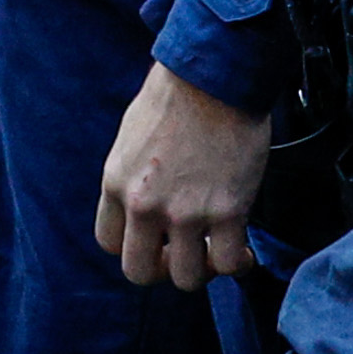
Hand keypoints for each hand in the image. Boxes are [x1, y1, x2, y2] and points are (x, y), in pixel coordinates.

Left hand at [95, 66, 269, 285]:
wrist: (214, 75)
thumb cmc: (177, 95)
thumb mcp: (131, 137)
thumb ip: (132, 176)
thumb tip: (143, 202)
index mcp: (115, 182)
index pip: (109, 242)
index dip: (135, 247)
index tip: (154, 240)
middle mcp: (144, 205)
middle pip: (140, 272)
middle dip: (163, 269)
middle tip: (184, 254)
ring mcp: (185, 212)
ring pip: (186, 278)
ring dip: (203, 270)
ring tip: (216, 251)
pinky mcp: (226, 212)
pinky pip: (228, 264)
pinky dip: (237, 264)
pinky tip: (243, 250)